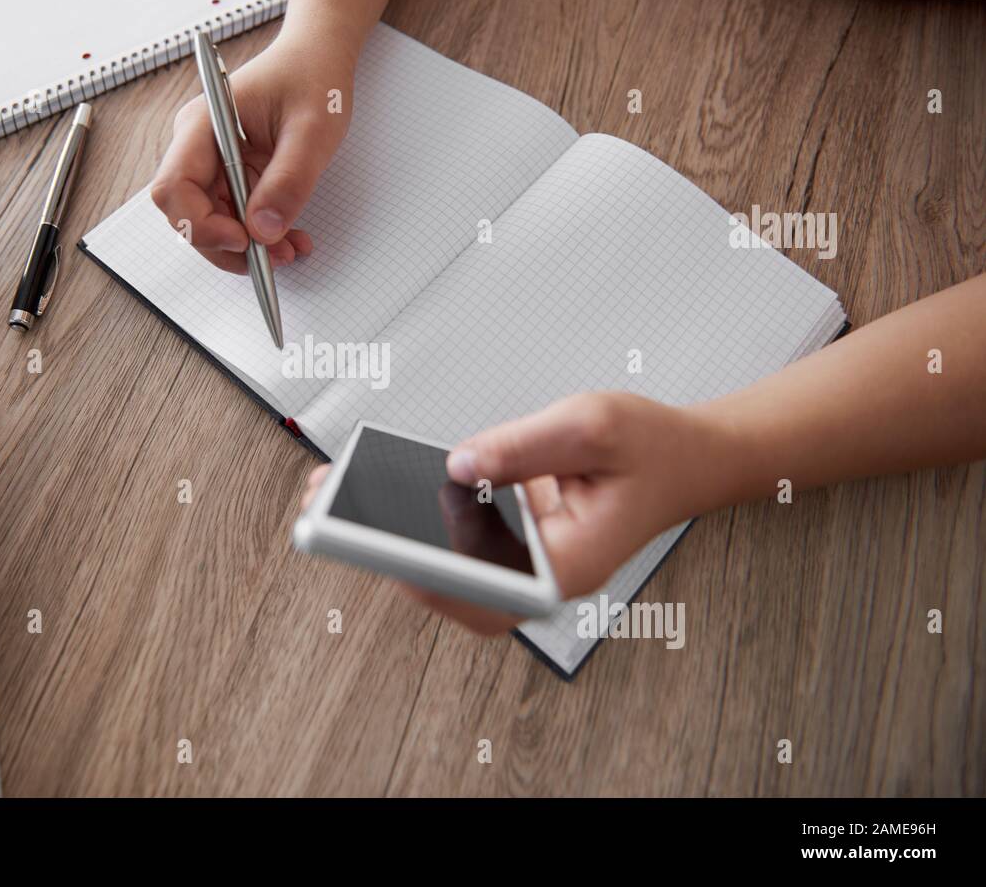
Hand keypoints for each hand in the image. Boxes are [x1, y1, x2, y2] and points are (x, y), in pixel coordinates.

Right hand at [151, 36, 353, 273]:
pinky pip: (235, 218)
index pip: (175, 187)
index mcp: (203, 124)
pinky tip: (291, 238)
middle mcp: (197, 146)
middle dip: (227, 245)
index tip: (244, 240)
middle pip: (187, 214)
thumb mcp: (313, 130)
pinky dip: (261, 236)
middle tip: (275, 258)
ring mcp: (212, 163)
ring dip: (248, 247)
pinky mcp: (231, 176)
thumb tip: (263, 232)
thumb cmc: (312, 78)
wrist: (318, 58)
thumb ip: (289, 181)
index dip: (201, 224)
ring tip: (292, 250)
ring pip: (212, 223)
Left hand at [300, 393, 733, 634]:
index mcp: (566, 565)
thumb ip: (522, 446)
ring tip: (336, 492)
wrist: (688, 456)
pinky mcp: (513, 538)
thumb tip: (458, 464)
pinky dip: (417, 511)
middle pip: (450, 584)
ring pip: (447, 563)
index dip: (424, 572)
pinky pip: (458, 535)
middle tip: (328, 509)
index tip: (379, 551)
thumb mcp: (591, 426)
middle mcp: (540, 574)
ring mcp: (525, 560)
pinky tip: (379, 480)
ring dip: (391, 532)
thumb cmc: (653, 448)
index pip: (482, 589)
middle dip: (385, 550)